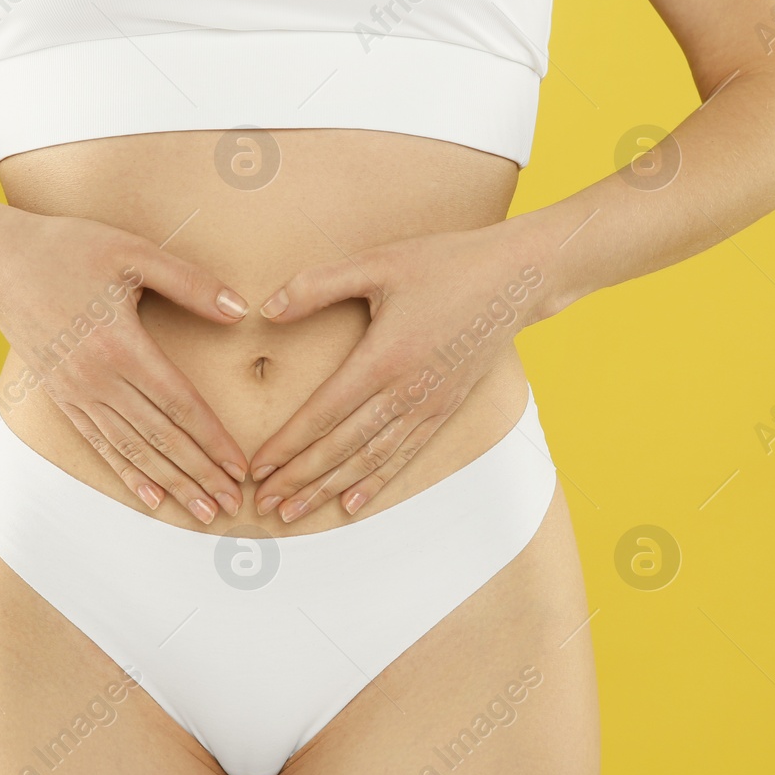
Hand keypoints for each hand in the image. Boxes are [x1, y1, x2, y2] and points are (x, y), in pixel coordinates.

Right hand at [0, 205, 249, 522]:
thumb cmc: (68, 248)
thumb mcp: (132, 252)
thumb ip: (189, 282)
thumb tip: (239, 308)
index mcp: (121, 345)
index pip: (179, 404)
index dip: (213, 439)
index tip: (241, 467)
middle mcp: (98, 379)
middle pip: (161, 437)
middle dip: (200, 474)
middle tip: (233, 504)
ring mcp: (76, 393)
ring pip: (133, 449)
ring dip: (171, 484)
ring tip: (203, 512)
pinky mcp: (61, 398)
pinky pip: (100, 444)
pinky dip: (128, 473)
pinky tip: (151, 498)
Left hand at [248, 222, 547, 521]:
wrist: (515, 278)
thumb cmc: (446, 263)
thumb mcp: (378, 262)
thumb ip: (318, 285)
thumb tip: (268, 310)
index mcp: (383, 357)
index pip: (324, 413)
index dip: (289, 444)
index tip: (259, 466)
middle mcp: (406, 391)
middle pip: (342, 446)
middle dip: (300, 477)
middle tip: (266, 502)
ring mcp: (429, 404)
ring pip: (371, 459)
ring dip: (330, 488)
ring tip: (296, 512)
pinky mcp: (446, 408)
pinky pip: (405, 454)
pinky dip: (376, 482)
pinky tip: (353, 503)